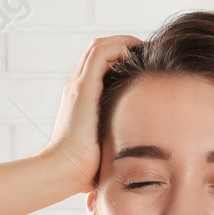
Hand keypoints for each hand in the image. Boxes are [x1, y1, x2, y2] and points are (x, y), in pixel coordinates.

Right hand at [43, 34, 142, 192]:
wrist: (63, 172)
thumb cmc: (85, 168)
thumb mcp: (106, 147)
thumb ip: (117, 140)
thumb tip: (139, 153)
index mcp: (82, 100)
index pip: (100, 67)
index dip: (122, 60)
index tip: (146, 67)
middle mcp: (78, 88)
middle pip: (99, 52)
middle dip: (125, 47)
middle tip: (149, 53)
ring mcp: (79, 86)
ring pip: (99, 47)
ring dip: (124, 42)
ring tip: (146, 49)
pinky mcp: (83, 88)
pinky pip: (101, 53)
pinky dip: (120, 46)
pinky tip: (138, 55)